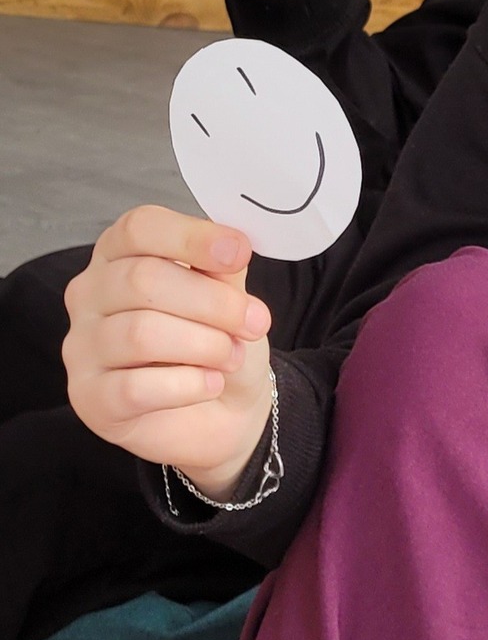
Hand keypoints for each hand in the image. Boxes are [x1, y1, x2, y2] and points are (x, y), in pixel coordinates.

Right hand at [62, 205, 274, 495]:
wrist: (224, 411)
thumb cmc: (217, 342)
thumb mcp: (230, 296)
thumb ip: (223, 268)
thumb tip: (232, 244)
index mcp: (119, 255)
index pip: (139, 228)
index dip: (191, 237)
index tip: (240, 253)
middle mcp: (90, 295)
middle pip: (142, 279)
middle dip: (213, 302)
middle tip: (254, 322)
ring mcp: (82, 348)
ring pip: (140, 334)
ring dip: (205, 345)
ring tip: (231, 356)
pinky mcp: (90, 399)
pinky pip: (137, 387)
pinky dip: (189, 385)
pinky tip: (209, 384)